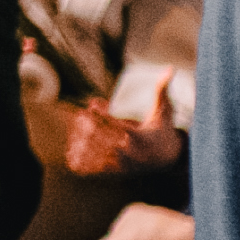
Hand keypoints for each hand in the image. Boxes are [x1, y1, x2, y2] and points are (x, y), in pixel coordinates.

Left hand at [57, 102, 185, 176]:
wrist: (170, 159)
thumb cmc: (163, 129)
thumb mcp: (164, 110)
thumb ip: (161, 90)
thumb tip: (170, 68)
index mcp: (139, 135)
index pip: (118, 124)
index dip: (102, 113)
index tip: (92, 102)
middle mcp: (129, 150)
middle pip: (102, 139)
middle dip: (88, 126)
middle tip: (78, 115)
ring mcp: (122, 162)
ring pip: (95, 155)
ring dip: (81, 143)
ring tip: (73, 132)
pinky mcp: (117, 170)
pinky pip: (95, 169)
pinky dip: (82, 162)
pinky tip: (70, 153)